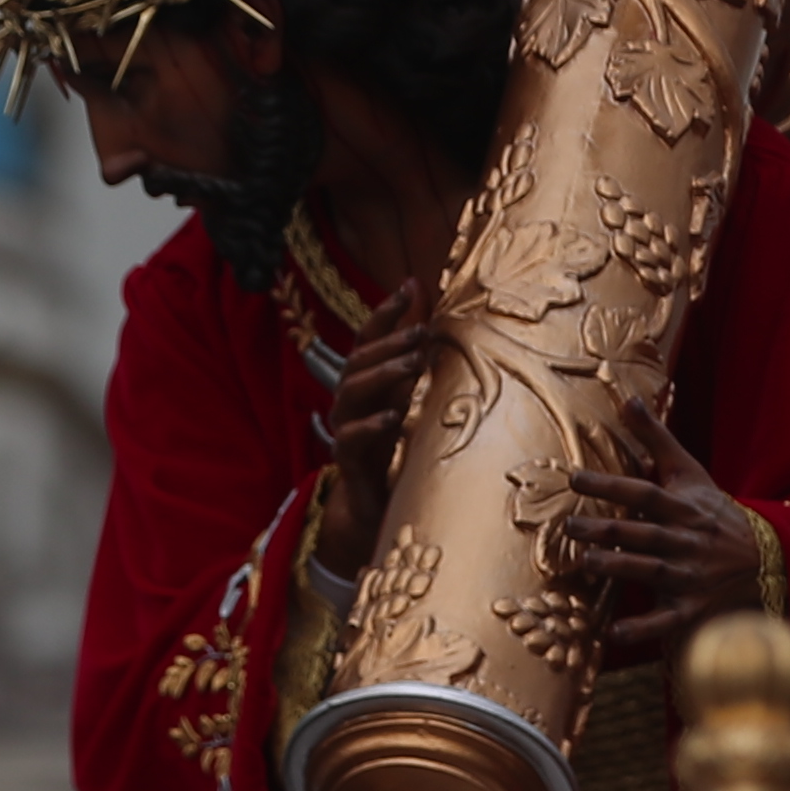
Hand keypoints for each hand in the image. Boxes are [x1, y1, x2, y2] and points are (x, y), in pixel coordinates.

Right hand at [311, 292, 439, 576]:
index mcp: (365, 382)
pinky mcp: (347, 459)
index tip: (410, 284)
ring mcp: (345, 428)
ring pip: (351, 392)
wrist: (376, 506)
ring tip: (412, 365)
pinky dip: (371, 425)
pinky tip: (392, 416)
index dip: (387, 310)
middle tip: (421, 331)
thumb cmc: (399, 449)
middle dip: (389, 341)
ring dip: (382, 374)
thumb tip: (444, 331)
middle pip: (360, 360)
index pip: (369, 337)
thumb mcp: (412, 405)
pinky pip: (350, 437)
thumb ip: (418, 372)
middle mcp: (350, 400)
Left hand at [556, 401, 762, 672]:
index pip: (644, 492)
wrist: (766, 559)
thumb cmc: (714, 512)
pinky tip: (611, 633)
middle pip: (643, 532)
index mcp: (683, 507)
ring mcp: (690, 575)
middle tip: (569, 524)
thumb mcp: (689, 473)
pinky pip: (666, 620)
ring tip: (584, 563)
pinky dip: (641, 629)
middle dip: (606, 528)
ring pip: (650, 571)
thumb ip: (656, 438)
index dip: (611, 484)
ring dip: (618, 567)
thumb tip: (628, 397)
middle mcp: (686, 540)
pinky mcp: (693, 608)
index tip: (575, 477)